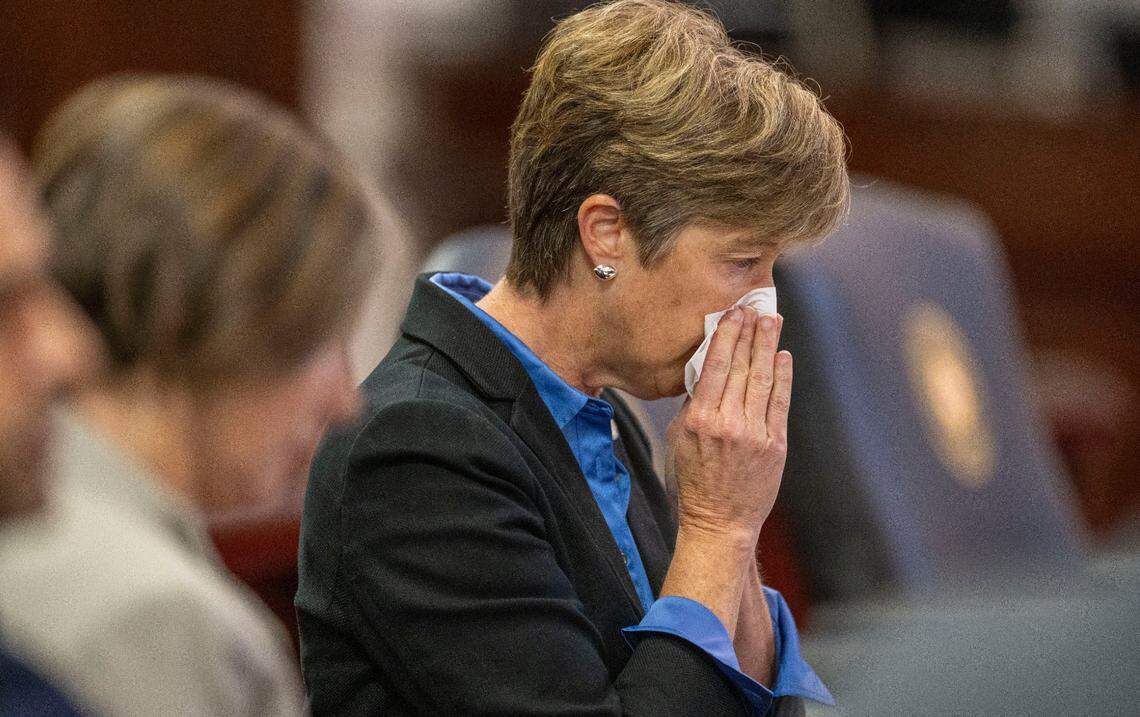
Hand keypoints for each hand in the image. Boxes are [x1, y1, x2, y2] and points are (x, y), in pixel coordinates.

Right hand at [669, 309, 790, 542]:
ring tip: (772, 321)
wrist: (719, 521)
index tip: (733, 314)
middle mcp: (729, 423)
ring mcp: (755, 433)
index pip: (716, 366)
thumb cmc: (694, 480)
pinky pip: (780, 402)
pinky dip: (782, 377)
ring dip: (768, 346)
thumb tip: (709, 370)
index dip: (727, 336)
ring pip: (763, 379)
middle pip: (742, 367)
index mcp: (700, 419)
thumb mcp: (679, 439)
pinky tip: (782, 356)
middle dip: (750, 333)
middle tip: (756, 308)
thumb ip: (693, 404)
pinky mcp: (775, 444)